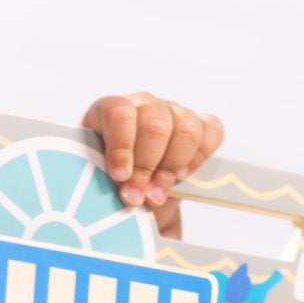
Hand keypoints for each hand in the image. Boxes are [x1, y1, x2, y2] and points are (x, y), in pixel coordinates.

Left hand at [82, 93, 223, 235]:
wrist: (127, 187)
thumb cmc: (103, 179)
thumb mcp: (92, 175)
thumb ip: (96, 177)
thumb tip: (110, 197)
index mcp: (109, 108)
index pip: (119, 113)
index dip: (121, 147)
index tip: (119, 177)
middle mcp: (143, 104)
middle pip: (155, 126)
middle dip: (146, 168)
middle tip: (136, 198)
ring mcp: (172, 111)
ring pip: (185, 129)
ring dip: (171, 169)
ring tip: (156, 196)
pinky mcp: (198, 124)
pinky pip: (211, 131)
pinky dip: (200, 156)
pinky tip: (183, 176)